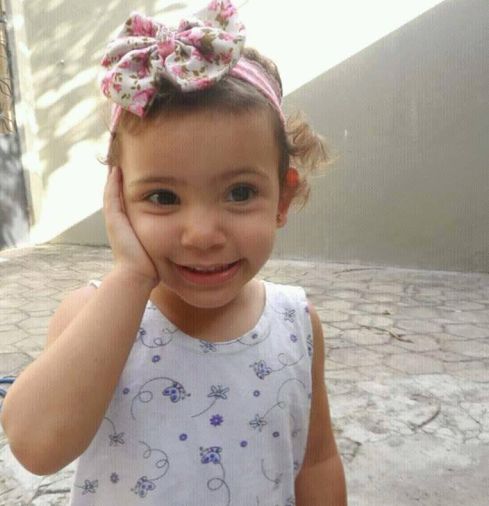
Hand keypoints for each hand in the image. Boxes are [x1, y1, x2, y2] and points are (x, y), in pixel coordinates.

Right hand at [103, 166, 158, 287]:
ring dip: (115, 176)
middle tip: (124, 160)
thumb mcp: (160, 244)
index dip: (132, 186)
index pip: (128, 200)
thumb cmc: (152, 264)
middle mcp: (119, 220)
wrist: (138, 274)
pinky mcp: (113, 219)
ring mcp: (114, 219)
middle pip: (117, 193)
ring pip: (112, 191)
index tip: (139, 173)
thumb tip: (185, 235)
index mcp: (128, 225)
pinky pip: (111, 196)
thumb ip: (167, 236)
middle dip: (121, 178)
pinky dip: (113, 182)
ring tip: (119, 159)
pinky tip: (117, 170)